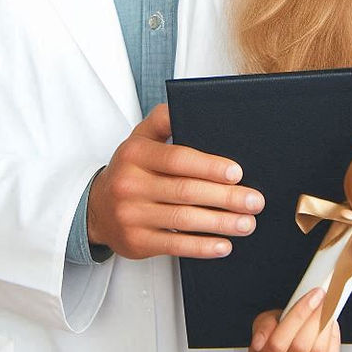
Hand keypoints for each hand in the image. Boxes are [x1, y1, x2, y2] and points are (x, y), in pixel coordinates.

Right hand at [86, 103, 264, 258]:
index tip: (238, 173)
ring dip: (221, 223)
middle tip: (255, 200)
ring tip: (247, 223)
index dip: (210, 166)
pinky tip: (223, 245)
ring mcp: (132, 216)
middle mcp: (130, 184)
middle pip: (186, 191)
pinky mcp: (136, 242)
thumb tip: (193, 105)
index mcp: (136, 154)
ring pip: (184, 220)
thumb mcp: (141, 137)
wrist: (96, 208)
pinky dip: (202, 247)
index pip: (178, 159)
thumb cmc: (131, 168)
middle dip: (226, 197)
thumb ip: (165, 119)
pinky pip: (175, 246)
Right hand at [248, 289, 340, 351]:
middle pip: (299, 348)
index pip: (277, 342)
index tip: (312, 297)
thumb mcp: (263, 326)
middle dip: (315, 317)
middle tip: (324, 300)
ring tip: (327, 311)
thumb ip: (263, 327)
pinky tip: (330, 330)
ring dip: (326, 327)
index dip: (298, 316)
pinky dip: (333, 343)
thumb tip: (263, 339)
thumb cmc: (275, 339)